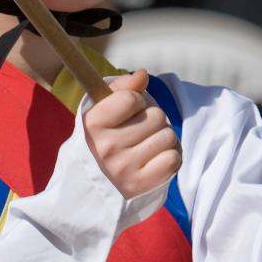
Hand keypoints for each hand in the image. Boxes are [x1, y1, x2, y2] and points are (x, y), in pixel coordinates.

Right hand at [83, 70, 181, 197]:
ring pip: (168, 136)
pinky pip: (173, 159)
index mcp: (93, 124)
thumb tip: (142, 74)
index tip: (129, 113)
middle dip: (153, 121)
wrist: (89, 187)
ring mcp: (124, 168)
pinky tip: (156, 159)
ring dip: (163, 139)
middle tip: (139, 132)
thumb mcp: (101, 112)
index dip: (137, 101)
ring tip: (148, 146)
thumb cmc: (99, 142)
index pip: (132, 98)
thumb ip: (121, 89)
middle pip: (156, 116)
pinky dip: (170, 157)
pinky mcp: (140, 185)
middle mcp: (106, 147)